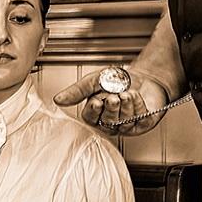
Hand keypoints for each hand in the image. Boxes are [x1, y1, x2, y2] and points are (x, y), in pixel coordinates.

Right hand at [53, 69, 173, 137]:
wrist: (141, 76)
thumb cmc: (118, 80)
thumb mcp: (94, 81)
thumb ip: (77, 91)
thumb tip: (58, 100)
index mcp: (96, 114)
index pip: (90, 118)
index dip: (94, 111)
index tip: (96, 101)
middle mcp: (110, 122)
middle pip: (108, 122)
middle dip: (111, 108)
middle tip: (114, 96)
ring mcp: (127, 125)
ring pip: (124, 122)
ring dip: (126, 105)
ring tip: (126, 92)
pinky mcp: (144, 124)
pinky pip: (140, 119)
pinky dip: (138, 104)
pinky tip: (135, 95)